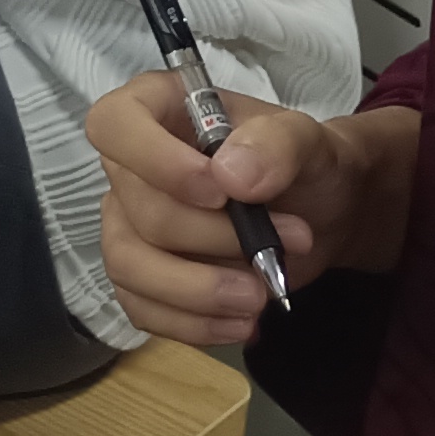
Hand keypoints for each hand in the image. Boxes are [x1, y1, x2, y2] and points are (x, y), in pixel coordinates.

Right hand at [87, 76, 417, 346]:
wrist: (320, 215)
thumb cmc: (303, 163)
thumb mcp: (307, 141)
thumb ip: (278, 145)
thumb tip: (231, 177)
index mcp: (156, 111)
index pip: (114, 127)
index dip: (156, 163)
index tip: (220, 192)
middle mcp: (130, 168)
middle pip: (139, 213)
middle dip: (215, 239)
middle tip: (291, 240)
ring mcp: (130, 224)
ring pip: (130, 266)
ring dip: (198, 292)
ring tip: (260, 298)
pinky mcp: (143, 276)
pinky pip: (142, 308)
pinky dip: (193, 324)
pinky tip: (242, 323)